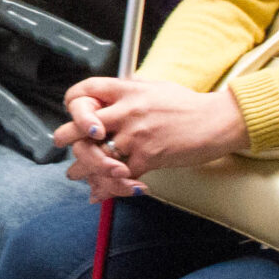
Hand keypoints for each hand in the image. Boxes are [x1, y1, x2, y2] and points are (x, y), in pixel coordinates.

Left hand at [52, 77, 249, 201]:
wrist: (217, 121)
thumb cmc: (189, 105)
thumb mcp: (155, 87)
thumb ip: (130, 91)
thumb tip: (109, 96)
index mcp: (128, 89)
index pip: (87, 89)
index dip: (73, 102)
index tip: (71, 112)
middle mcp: (127, 110)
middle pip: (80, 124)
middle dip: (66, 136)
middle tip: (61, 143)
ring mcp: (136, 134)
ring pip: (95, 155)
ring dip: (82, 169)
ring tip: (75, 174)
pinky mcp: (148, 157)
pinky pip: (118, 176)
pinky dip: (109, 186)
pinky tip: (102, 191)